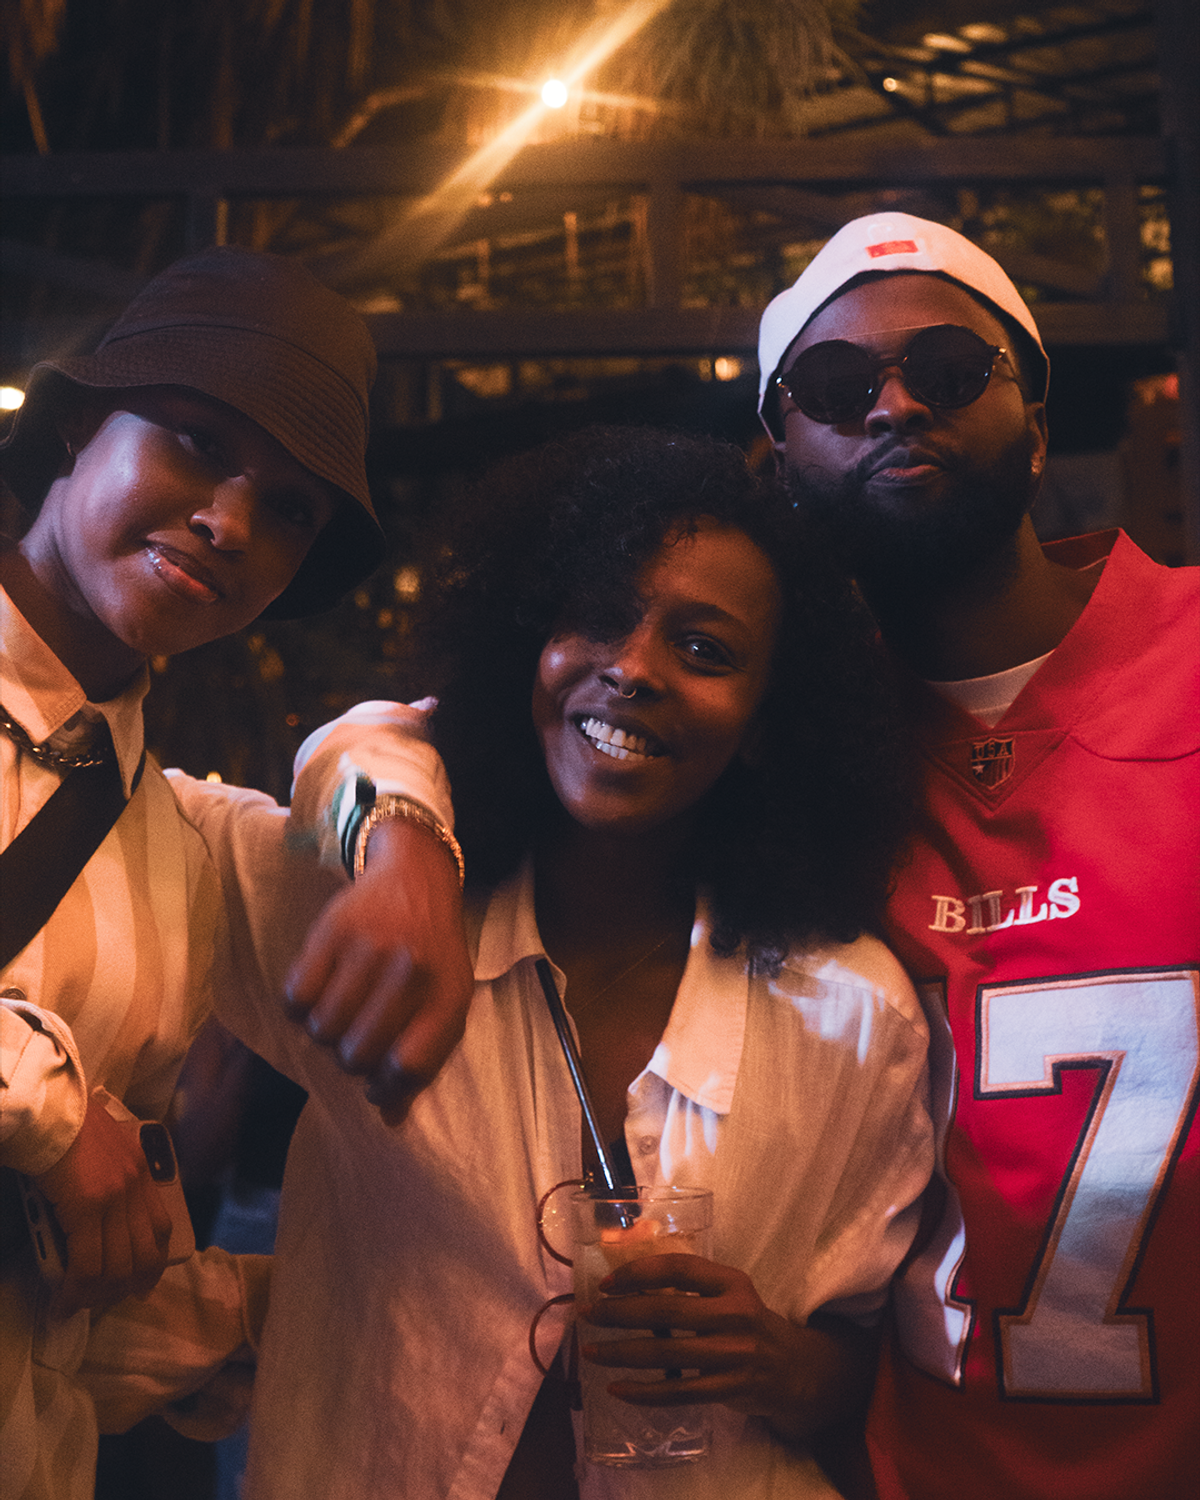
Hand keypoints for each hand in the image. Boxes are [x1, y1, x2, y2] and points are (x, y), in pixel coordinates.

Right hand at [32, 1094, 172, 1316]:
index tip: (142, 1286)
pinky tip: (63, 1301)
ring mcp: (114, 1198)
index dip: (153, 1263)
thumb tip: (97, 1213)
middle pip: (144, 1254)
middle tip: (103, 1302)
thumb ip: (111, 1177)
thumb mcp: (104, 1149)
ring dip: (97, 1294)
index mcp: (140, 1172)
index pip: (161, 1226)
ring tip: (77, 1305)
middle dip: (125, 1287)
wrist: (50, 1110)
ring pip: (117, 1266)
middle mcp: (134, 1187)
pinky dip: (75, 1290)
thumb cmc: (67, 1126)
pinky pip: (87, 1264)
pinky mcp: (87, 1208)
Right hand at [282, 817, 473, 1124]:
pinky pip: (296, 996)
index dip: (385, 1089)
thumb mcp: (447, 1001)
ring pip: (322, 1029)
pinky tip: (317, 993)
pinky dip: (299, 1006)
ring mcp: (371, 948)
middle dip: (349, 1060)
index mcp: (448, 995)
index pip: (407, 1068)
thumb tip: (390, 1118)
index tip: (376, 1085)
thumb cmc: (432, 954)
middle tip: (355, 1041)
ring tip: (339, 1014)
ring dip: (324, 1033)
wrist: (416, 879)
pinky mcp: (332, 931)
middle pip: (357, 1054)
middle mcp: (412, 972)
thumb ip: (424, 1058)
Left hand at [580, 1253, 875, 1442]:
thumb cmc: (748, 1324)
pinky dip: (644, 1392)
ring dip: (623, 1352)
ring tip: (592, 1352)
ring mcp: (734, 1353)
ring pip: (667, 1352)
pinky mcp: (730, 1387)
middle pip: (667, 1309)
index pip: (679, 1267)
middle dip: (620, 1312)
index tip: (607, 1282)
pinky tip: (619, 1388)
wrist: (794, 1368)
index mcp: (732, 1282)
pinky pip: (679, 1392)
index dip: (639, 1272)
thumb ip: (691, 1287)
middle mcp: (735, 1313)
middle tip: (587, 1315)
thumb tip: (627, 1282)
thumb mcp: (730, 1294)